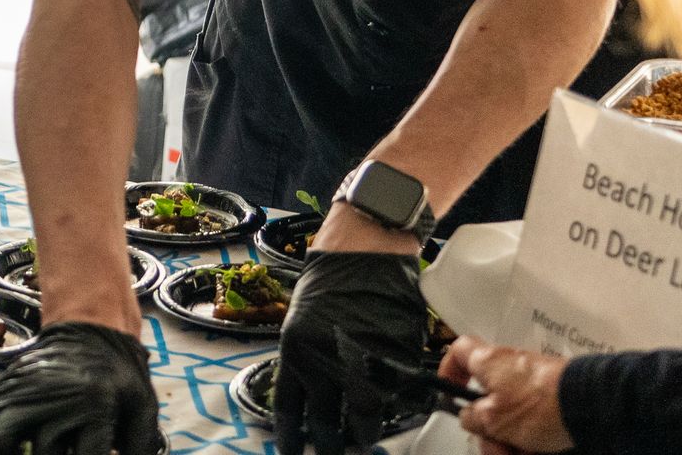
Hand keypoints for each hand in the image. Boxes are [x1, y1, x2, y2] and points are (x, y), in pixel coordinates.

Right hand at [0, 321, 160, 454]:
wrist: (90, 329)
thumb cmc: (119, 374)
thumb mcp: (143, 406)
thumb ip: (139, 447)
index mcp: (95, 405)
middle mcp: (54, 401)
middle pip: (45, 454)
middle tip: (62, 451)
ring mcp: (24, 395)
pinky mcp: (5, 393)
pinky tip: (2, 450)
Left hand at [275, 252, 426, 454]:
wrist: (363, 246)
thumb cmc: (330, 279)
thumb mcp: (302, 319)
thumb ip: (306, 358)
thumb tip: (314, 399)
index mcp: (294, 350)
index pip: (287, 409)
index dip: (291, 439)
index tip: (293, 454)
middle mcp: (323, 359)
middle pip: (325, 423)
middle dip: (330, 446)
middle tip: (334, 454)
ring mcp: (360, 358)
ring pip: (362, 415)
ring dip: (364, 432)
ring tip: (365, 439)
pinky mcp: (393, 353)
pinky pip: (394, 393)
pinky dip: (393, 406)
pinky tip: (390, 411)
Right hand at [439, 336, 572, 453]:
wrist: (591, 405)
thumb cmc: (539, 406)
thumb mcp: (494, 419)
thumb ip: (472, 417)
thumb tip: (468, 416)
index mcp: (488, 363)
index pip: (458, 352)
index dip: (449, 370)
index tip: (450, 393)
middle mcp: (509, 369)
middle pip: (485, 399)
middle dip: (487, 430)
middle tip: (493, 448)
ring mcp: (532, 384)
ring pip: (509, 416)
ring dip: (508, 441)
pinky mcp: (552, 399)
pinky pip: (531, 422)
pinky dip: (530, 439)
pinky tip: (535, 452)